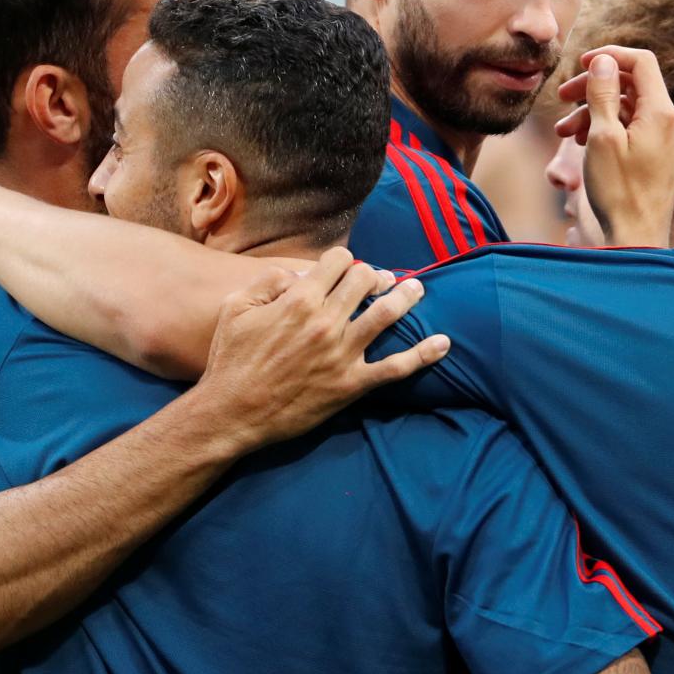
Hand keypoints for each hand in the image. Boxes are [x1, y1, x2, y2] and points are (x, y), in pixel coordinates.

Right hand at [193, 247, 449, 450]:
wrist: (232, 413)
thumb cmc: (231, 360)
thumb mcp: (235, 308)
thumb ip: (267, 281)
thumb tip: (299, 273)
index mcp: (299, 299)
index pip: (339, 261)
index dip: (344, 260)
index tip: (345, 269)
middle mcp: (326, 322)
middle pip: (365, 280)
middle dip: (375, 275)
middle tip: (382, 279)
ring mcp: (342, 353)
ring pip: (387, 314)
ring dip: (407, 296)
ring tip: (417, 288)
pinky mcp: (352, 384)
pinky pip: (396, 367)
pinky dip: (423, 354)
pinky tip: (442, 343)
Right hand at [553, 46, 673, 246]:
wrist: (635, 239)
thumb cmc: (618, 192)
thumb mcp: (602, 137)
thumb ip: (603, 94)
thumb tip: (603, 61)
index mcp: (662, 113)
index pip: (641, 62)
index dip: (609, 56)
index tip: (581, 63)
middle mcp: (672, 121)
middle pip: (631, 85)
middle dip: (594, 87)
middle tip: (562, 96)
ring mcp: (667, 138)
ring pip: (627, 108)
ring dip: (594, 112)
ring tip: (564, 131)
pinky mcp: (659, 153)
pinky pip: (632, 128)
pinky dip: (606, 128)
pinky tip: (581, 142)